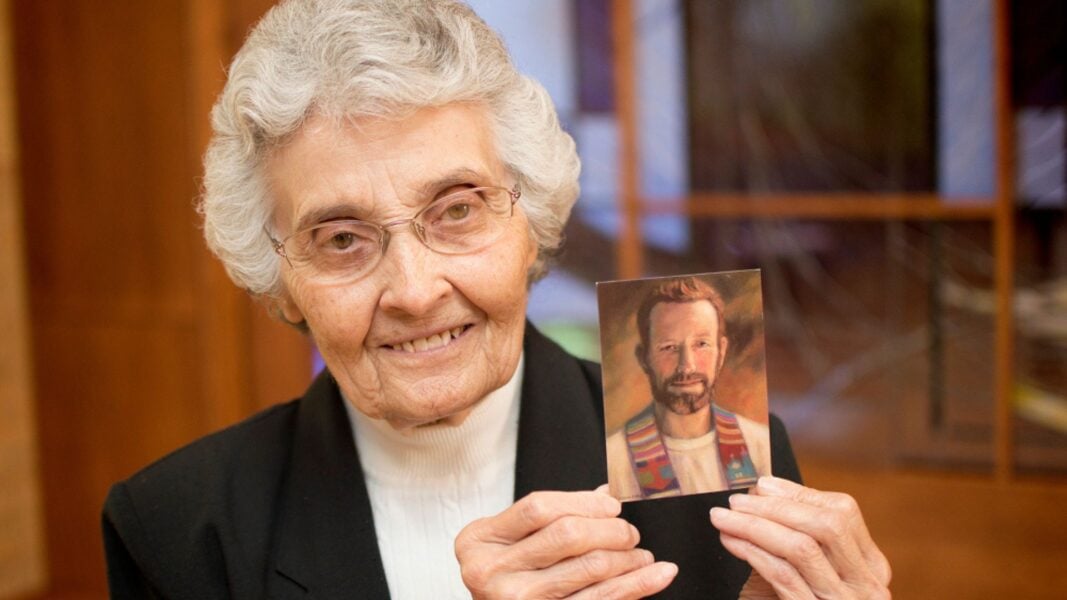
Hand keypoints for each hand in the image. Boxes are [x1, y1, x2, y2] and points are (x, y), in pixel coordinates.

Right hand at [455, 487, 677, 598]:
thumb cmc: (503, 577)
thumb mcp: (509, 542)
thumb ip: (549, 517)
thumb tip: (606, 495)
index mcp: (479, 540)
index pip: (539, 507)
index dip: (583, 502)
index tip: (611, 505)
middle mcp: (491, 571)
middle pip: (566, 534)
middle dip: (610, 529)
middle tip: (630, 532)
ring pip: (588, 568)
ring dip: (627, 558)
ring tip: (642, 554)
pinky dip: (635, 585)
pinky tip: (655, 574)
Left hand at [709, 476, 890, 598]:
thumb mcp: (807, 572)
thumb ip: (795, 535)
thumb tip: (764, 489)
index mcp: (871, 567)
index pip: (844, 512)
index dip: (798, 493)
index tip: (761, 485)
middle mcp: (866, 586)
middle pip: (826, 525)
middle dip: (775, 506)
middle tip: (736, 501)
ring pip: (801, 548)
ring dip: (754, 525)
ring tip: (723, 518)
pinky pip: (782, 575)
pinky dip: (752, 551)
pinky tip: (731, 542)